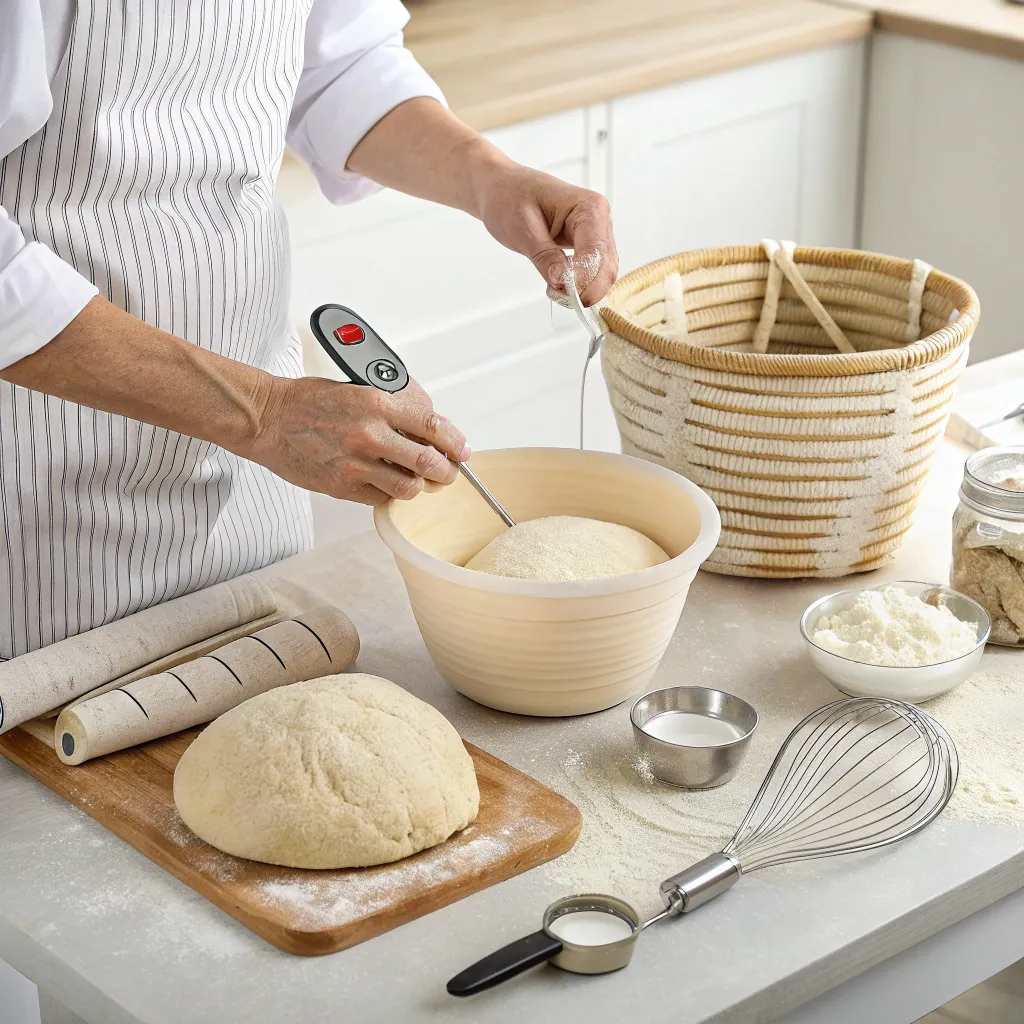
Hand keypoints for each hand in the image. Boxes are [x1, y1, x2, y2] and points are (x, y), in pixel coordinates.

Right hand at [244, 375, 469, 505]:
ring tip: (416, 479)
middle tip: (447, 472)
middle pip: (429, 463)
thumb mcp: (357, 390)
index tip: (462, 450)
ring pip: (409, 487)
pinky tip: (385, 483)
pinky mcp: (344, 486)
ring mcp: (357, 464)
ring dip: (418, 485)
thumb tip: (424, 428)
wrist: (267, 419)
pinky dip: (389, 493)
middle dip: (446, 471)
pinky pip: (382, 498)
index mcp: (377, 403)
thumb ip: (391, 409)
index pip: (433, 427)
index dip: (455, 442)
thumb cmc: (307, 401)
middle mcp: (370, 434)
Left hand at [470, 156, 618, 305]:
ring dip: (583, 289)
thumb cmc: (510, 198)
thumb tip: (562, 283)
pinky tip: (559, 282)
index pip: (595, 252)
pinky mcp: (590, 245)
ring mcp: (598, 233)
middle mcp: (600, 219)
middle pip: (606, 267)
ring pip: (603, 273)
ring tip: (554, 289)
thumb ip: (545, 257)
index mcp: (589, 207)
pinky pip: (594, 272)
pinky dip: (580, 285)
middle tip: (556, 296)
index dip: (583, 279)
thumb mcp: (522, 228)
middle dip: (585, 289)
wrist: (503, 188)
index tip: (562, 294)